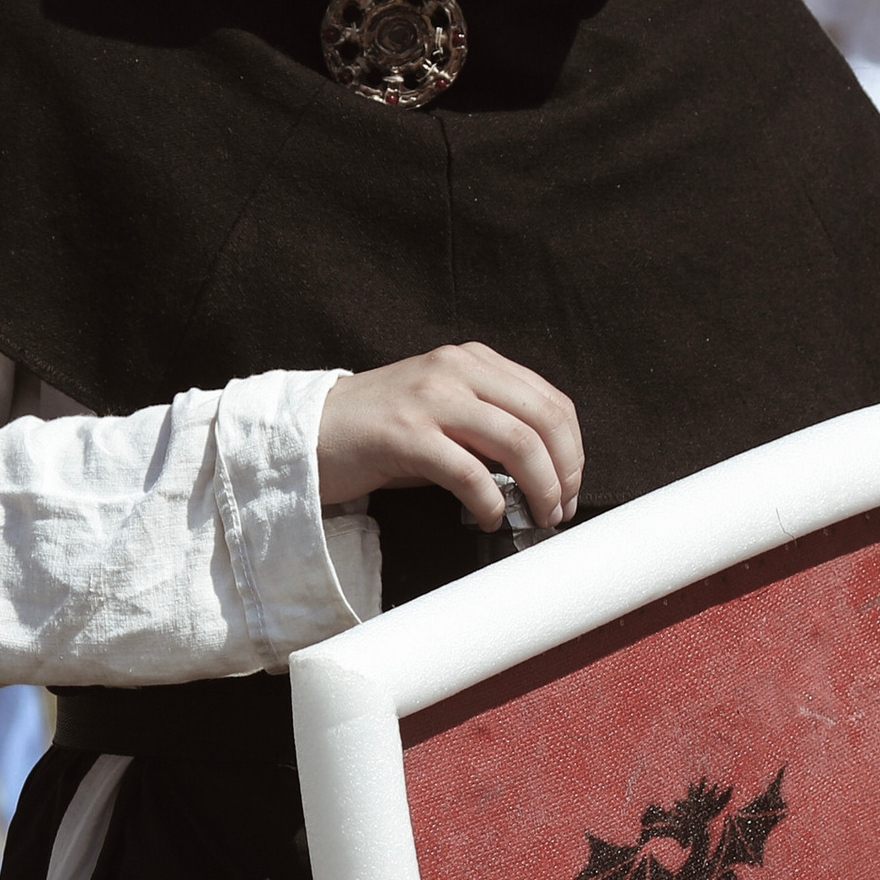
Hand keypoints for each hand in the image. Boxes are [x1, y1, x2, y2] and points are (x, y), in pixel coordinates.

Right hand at [315, 345, 583, 530]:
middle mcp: (455, 370)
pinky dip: (490, 504)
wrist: (307, 433)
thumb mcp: (442, 412)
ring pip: (517, 442)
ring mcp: (431, 398)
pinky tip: (487, 519)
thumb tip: (540, 473)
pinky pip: (471, 474)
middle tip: (560, 508)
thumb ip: (488, 427)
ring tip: (537, 517)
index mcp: (471, 361)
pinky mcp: (405, 435)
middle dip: (565, 471)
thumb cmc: (377, 432)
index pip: (549, 400)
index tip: (570, 485)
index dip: (572, 449)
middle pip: (544, 418)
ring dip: (540, 489)